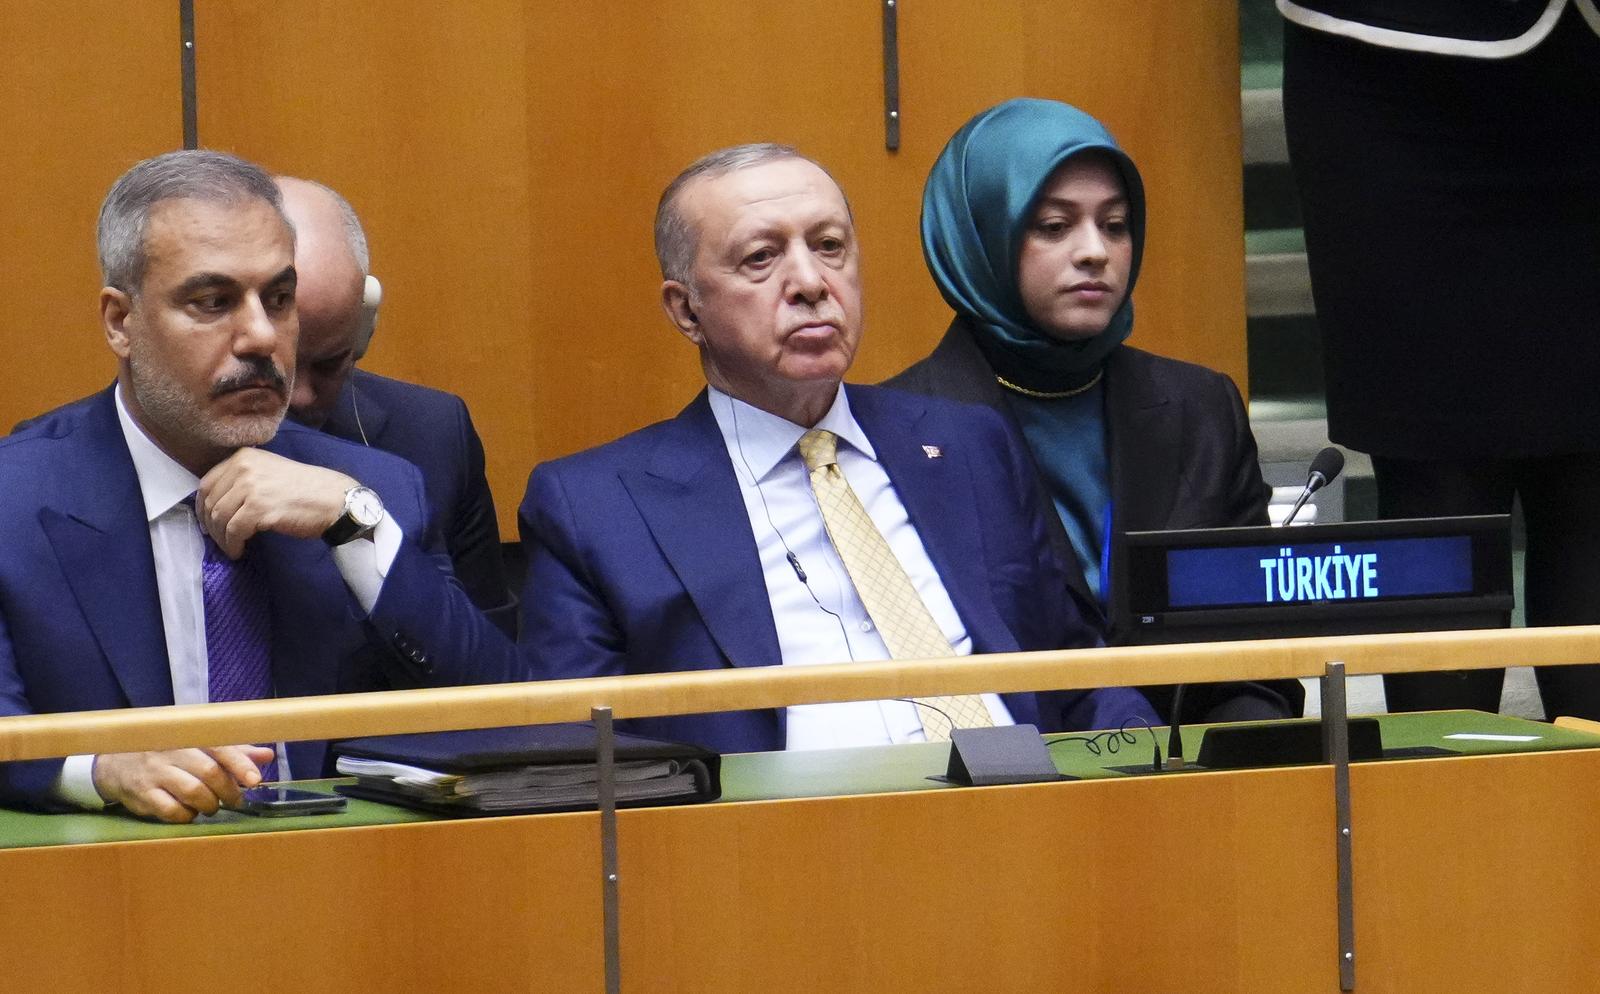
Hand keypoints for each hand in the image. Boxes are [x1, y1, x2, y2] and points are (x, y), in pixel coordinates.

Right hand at [91, 745, 276, 822]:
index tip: (255, 780)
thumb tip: (267, 756)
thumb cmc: (167, 752)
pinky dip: (187, 815)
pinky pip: (171, 810)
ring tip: (212, 806)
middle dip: (228, 791)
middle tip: (236, 800)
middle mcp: (170, 750)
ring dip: (210, 804)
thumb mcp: (198, 744)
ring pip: (192, 792)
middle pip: (209, 772)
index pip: (218, 746)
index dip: (239, 763)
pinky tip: (189, 813)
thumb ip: (233, 750)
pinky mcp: (141, 794)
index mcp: (187, 734)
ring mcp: (154, 772)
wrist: (114, 762)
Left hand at [198, 448, 358, 557]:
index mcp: (243, 457)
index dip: (203, 506)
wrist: (333, 499)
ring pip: (219, 518)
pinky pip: (233, 532)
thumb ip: (244, 478)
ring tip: (231, 547)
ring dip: (222, 539)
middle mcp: (243, 468)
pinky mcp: (258, 509)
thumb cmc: (305, 488)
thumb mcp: (270, 470)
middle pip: (211, 502)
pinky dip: (232, 545)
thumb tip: (218, 502)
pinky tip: (239, 551)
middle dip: (211, 526)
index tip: (208, 522)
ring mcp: (250, 488)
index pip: (207, 483)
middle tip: (220, 539)